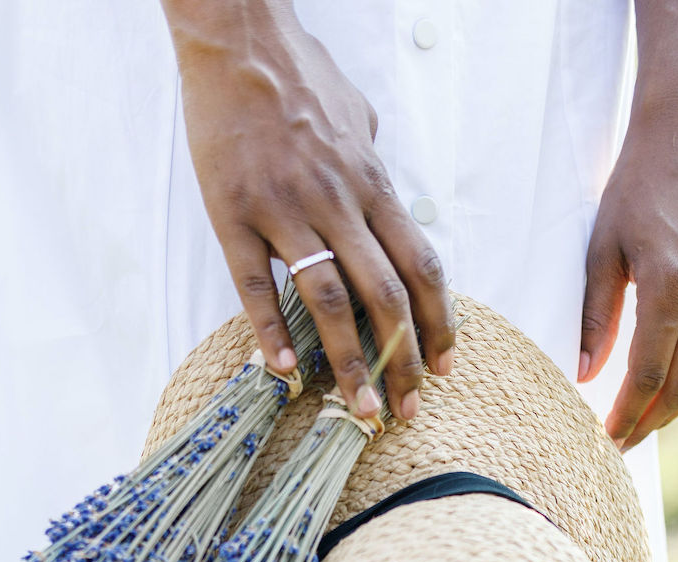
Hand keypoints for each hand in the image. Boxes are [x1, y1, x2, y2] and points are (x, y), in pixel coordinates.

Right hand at [164, 0, 454, 420]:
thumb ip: (371, 163)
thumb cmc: (297, 72)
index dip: (438, 322)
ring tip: (358, 408)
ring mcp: (285, 209)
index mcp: (371, 182)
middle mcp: (337, 200)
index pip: (420, 265)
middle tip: (406, 409)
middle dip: (402, 360)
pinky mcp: (234, 213)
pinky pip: (255, 282)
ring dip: (348, 362)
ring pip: (328, 300)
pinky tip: (285, 369)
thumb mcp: (355, 114)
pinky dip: (272, 330)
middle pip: (384, 295)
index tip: (443, 365)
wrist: (238, 37)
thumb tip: (381, 189)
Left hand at [579, 107, 677, 451]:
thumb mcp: (601, 249)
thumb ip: (595, 315)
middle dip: (648, 423)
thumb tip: (584, 373)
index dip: (625, 414)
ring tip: (641, 426)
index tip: (604, 439)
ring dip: (673, 407)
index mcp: (670, 286)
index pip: (646, 374)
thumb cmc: (634, 188)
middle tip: (618, 447)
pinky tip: (667, 387)